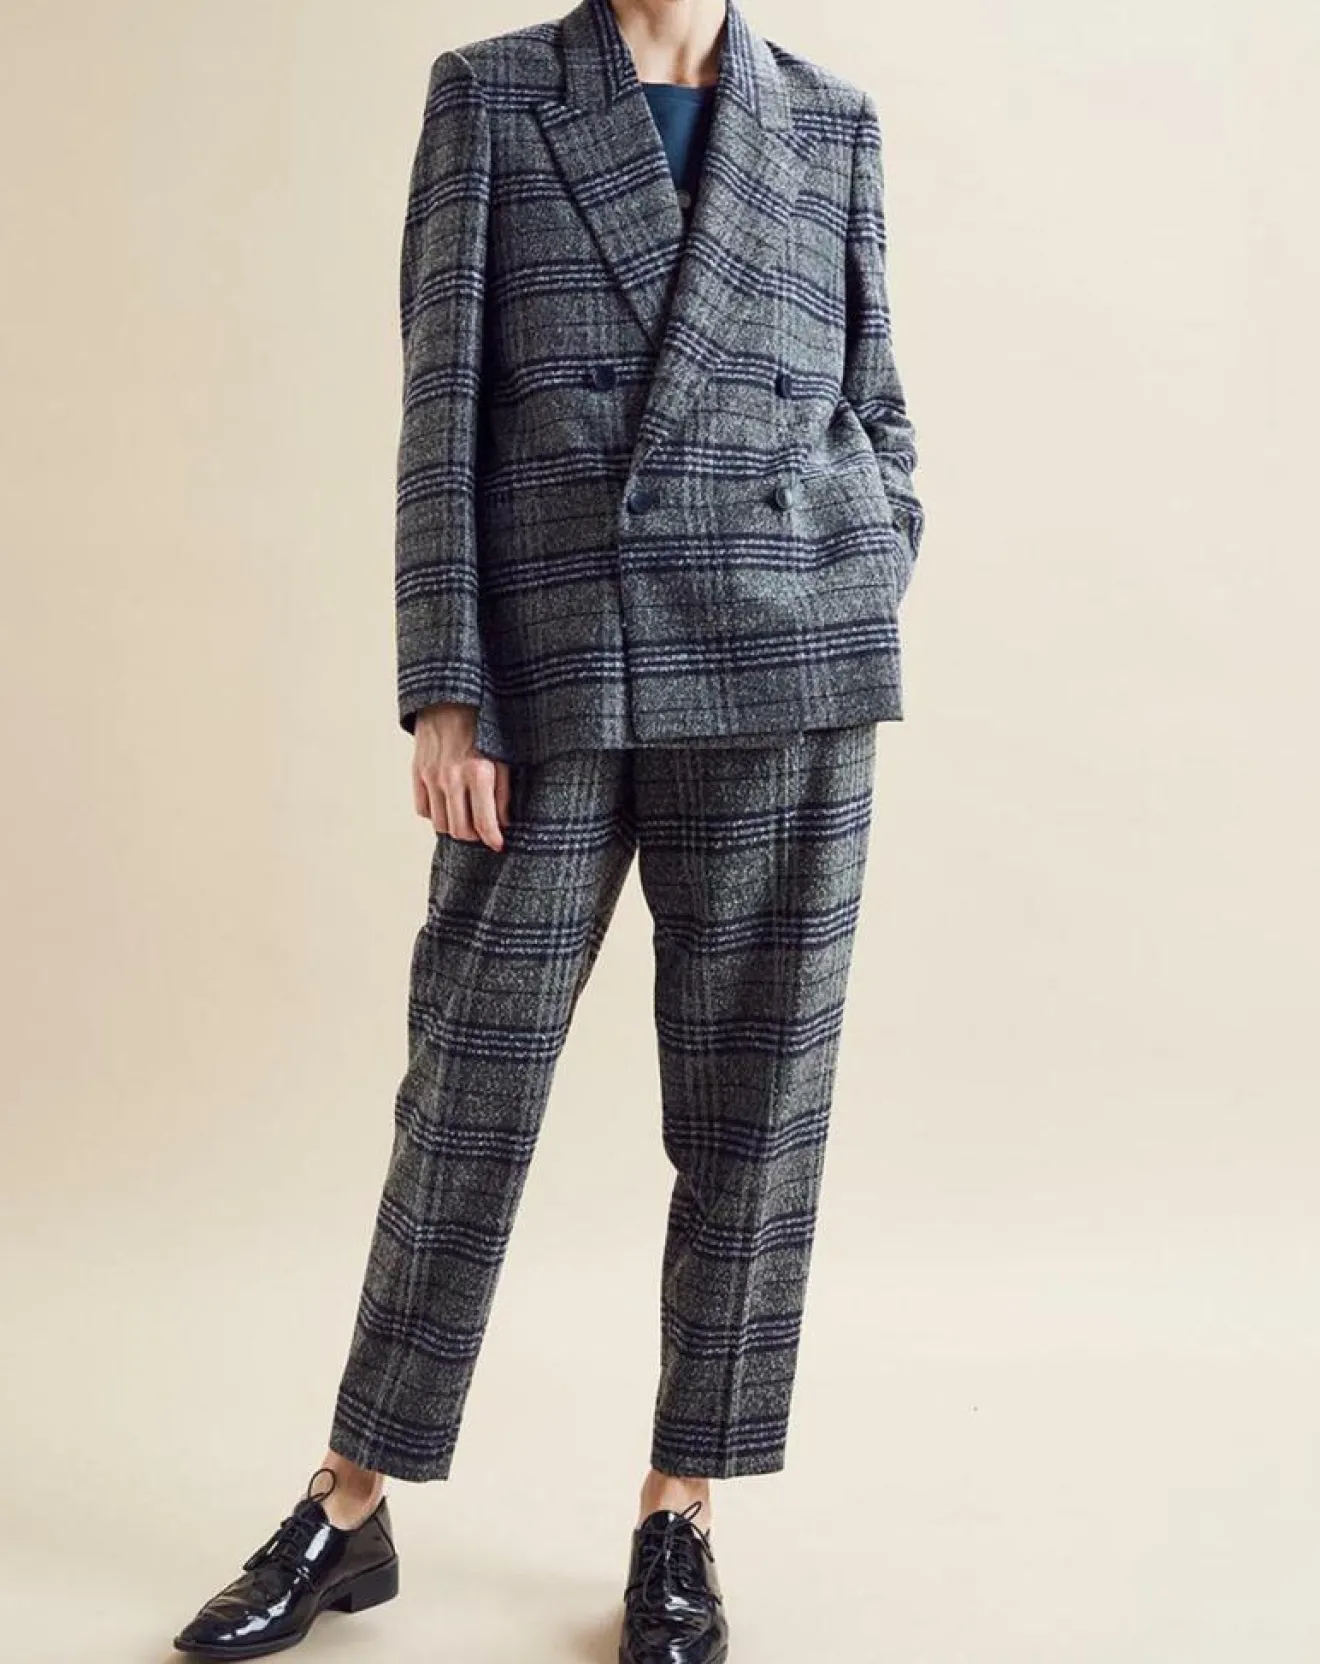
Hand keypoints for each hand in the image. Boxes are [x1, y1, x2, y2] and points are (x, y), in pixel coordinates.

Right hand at [411, 703, 510, 850]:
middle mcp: (453, 778)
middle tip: (482, 830)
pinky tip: (448, 804)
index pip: (484, 823)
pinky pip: (423, 809)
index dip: (493, 840)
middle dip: (474, 836)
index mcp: (479, 773)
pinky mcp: (417, 773)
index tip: (498, 845)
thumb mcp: (504, 757)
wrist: (450, 699)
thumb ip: (504, 793)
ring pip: (440, 824)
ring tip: (466, 818)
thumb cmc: (483, 728)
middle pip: (460, 830)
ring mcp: (432, 777)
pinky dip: (436, 813)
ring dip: (454, 826)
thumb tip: (503, 824)